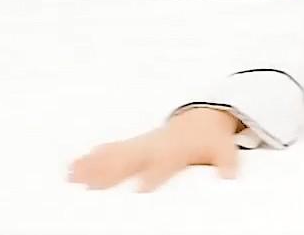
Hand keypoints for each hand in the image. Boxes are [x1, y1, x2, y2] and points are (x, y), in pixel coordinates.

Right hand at [67, 107, 240, 192]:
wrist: (203, 116)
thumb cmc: (210, 138)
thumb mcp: (224, 148)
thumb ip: (227, 162)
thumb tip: (231, 174)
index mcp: (175, 149)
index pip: (162, 164)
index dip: (153, 175)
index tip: (141, 188)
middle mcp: (154, 146)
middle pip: (130, 159)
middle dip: (111, 171)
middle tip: (90, 185)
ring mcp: (142, 144)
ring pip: (114, 154)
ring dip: (93, 165)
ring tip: (72, 175)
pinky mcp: (134, 144)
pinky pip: (111, 150)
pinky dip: (92, 158)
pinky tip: (74, 167)